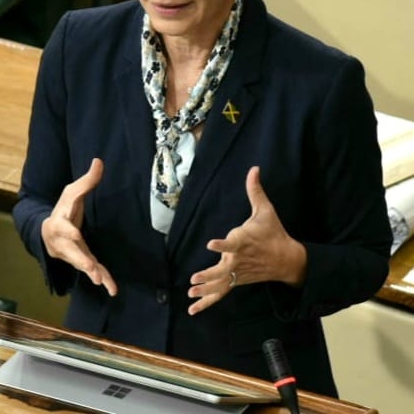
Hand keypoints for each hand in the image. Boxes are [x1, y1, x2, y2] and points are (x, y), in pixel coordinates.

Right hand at [41, 158, 117, 295]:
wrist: (48, 231)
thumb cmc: (63, 209)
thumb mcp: (72, 192)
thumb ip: (87, 181)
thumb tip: (99, 160)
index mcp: (60, 224)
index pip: (64, 228)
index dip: (69, 231)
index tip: (75, 234)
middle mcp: (65, 242)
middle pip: (72, 252)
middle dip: (80, 260)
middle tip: (89, 268)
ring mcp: (74, 254)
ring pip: (83, 265)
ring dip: (92, 273)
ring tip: (102, 282)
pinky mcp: (83, 260)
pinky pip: (93, 271)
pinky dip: (103, 280)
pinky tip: (112, 290)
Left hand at [188, 166, 305, 314]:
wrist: (287, 259)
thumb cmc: (273, 233)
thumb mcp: (266, 210)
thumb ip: (255, 190)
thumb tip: (254, 168)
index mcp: (244, 241)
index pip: (232, 242)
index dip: (222, 244)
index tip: (211, 244)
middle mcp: (239, 259)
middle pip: (223, 268)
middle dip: (209, 274)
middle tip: (194, 278)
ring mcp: (237, 272)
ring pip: (220, 283)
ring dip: (205, 288)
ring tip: (191, 292)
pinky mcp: (236, 281)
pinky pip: (220, 293)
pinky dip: (207, 302)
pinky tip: (192, 309)